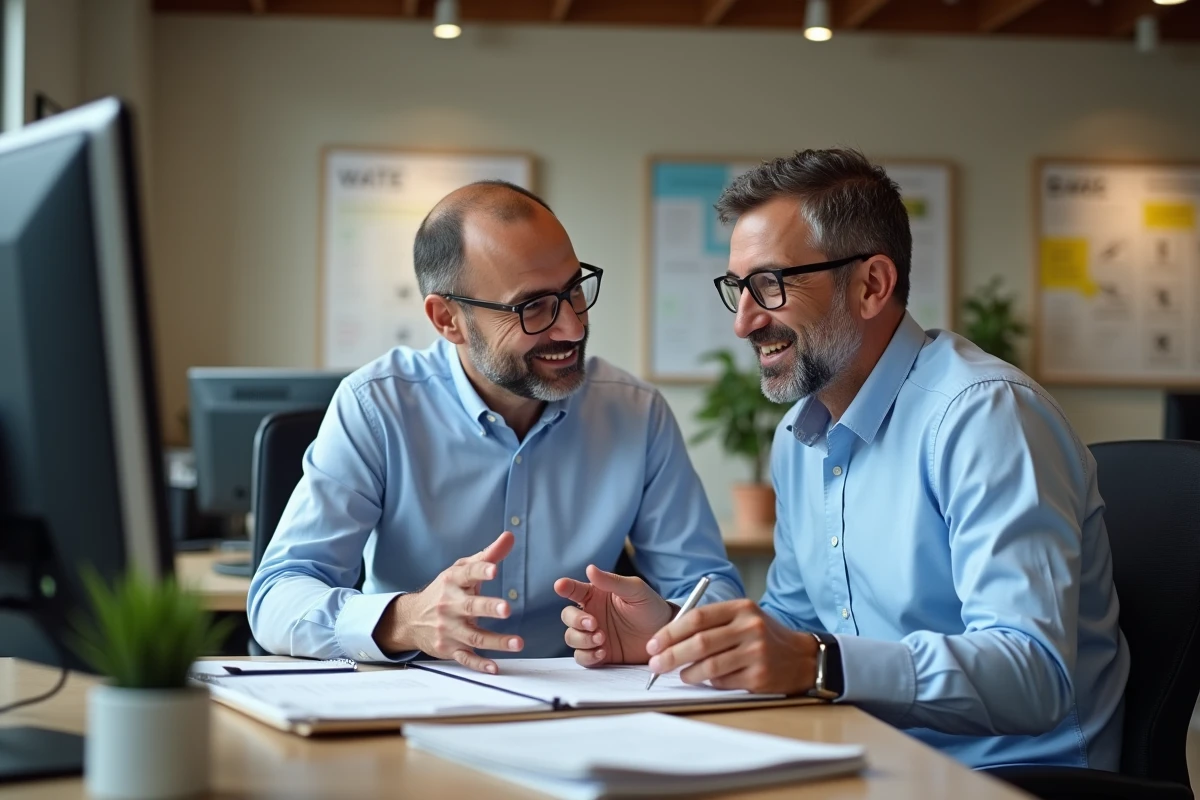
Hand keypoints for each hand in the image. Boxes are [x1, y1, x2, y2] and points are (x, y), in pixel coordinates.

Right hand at [373, 531, 521, 672]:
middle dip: (488, 607)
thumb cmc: (444, 590)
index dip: (481, 571)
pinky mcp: (449, 648)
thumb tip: (510, 537)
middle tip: (506, 608)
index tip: (494, 569)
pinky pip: (465, 658)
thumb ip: (488, 555)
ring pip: (473, 636)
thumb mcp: (461, 570)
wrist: (411, 619)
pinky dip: (479, 664)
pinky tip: (494, 667)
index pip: (467, 574)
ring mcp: (448, 629)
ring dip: (496, 641)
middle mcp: (449, 605)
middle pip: (470, 606)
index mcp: (453, 581)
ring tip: (518, 642)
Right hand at [553, 564, 674, 666]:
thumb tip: (590, 569)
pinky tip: (602, 652)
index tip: (560, 586)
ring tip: (602, 638)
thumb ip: (612, 581)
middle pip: (568, 617)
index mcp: (596, 595)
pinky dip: (587, 655)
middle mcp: (591, 614)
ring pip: (571, 637)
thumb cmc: (650, 607)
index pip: (574, 590)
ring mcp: (593, 635)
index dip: (565, 587)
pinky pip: (582, 657)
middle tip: (594, 623)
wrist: (665, 636)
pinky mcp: (599, 654)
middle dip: (576, 620)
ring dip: (582, 639)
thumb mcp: (635, 590)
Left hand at [645, 599, 816, 694]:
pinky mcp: (760, 677)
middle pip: (700, 643)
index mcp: (741, 608)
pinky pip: (724, 681)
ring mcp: (756, 653)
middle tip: (655, 665)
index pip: (697, 618)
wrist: (803, 658)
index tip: (652, 644)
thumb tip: (669, 638)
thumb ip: (712, 622)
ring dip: (688, 673)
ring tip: (680, 675)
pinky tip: (707, 680)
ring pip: (710, 665)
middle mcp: (750, 627)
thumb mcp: (743, 618)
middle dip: (671, 655)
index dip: (670, 632)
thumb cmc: (763, 637)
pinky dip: (710, 682)